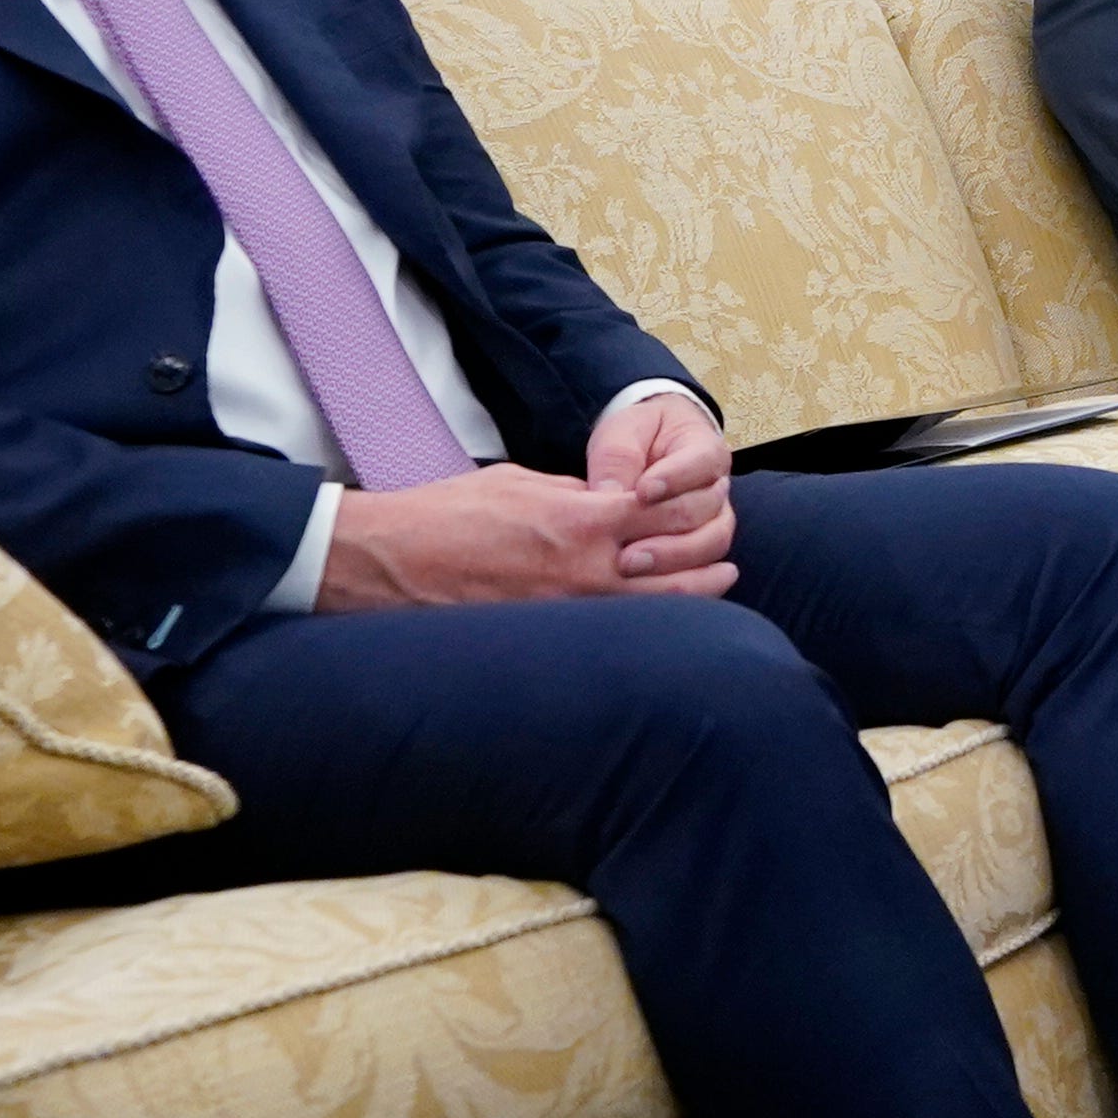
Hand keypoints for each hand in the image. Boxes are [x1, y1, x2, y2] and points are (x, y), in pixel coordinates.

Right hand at [318, 461, 735, 608]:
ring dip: (695, 594)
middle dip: (709, 557)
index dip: (695, 507)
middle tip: (729, 557)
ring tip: (718, 584)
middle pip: (679, 562)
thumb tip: (613, 500)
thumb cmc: (447, 513)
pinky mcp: (551, 636)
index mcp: (583, 517)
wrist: (389, 562)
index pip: (667, 509)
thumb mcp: (520, 482)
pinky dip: (648, 622)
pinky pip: (616, 630)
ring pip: (658, 604)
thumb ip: (575, 492)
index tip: (711, 507)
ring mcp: (572, 607)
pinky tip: (662, 619)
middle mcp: (588, 566)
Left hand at [581, 385, 735, 586]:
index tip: (643, 491)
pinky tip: (643, 586)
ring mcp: (714, 519)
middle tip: (628, 548)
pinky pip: (701, 567)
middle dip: (670, 533)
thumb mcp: (622, 432)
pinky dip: (676, 579)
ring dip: (674, 559)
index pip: (701, 464)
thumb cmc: (636, 435)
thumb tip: (607, 494)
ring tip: (631, 565)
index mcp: (705, 449)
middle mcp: (718, 487)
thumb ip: (618, 458)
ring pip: (711, 545)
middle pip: (709, 514)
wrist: (649, 445)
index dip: (674, 479)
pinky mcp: (701, 545)